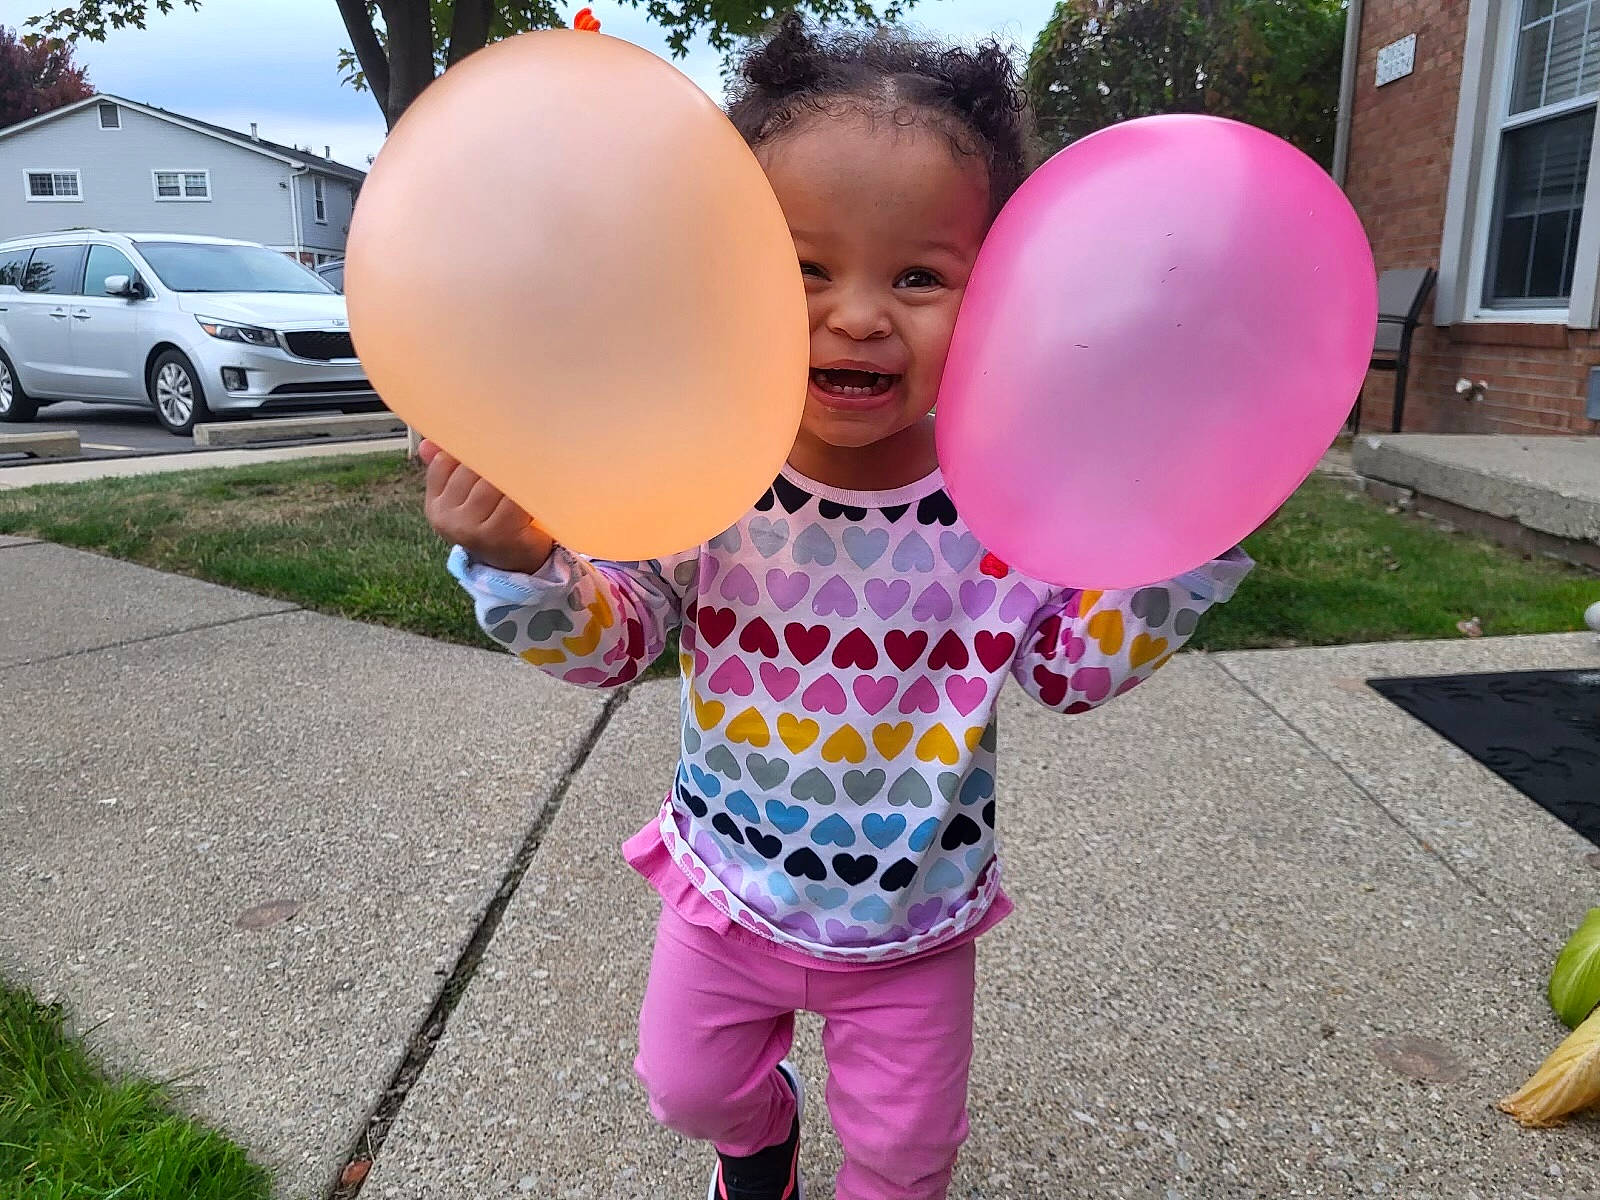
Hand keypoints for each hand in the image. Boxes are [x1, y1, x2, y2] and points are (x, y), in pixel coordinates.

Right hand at [421, 440, 552, 573]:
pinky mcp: (499, 534)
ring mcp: (471, 529)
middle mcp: (448, 520)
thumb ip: (449, 471)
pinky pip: (512, 499)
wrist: (516, 563)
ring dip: (512, 472)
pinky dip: (526, 490)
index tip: (490, 442)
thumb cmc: (493, 523)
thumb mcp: (466, 499)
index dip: (467, 449)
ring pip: (491, 482)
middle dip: (495, 458)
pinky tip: (535, 485)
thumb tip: (428, 444)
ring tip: (528, 464)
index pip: (443, 463)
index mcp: (436, 506)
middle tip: (516, 446)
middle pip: (470, 470)